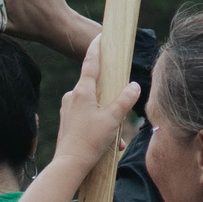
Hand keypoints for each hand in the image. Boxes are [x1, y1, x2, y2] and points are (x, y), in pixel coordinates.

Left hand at [51, 33, 141, 178]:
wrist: (69, 165)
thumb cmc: (90, 140)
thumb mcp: (113, 119)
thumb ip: (125, 100)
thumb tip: (134, 86)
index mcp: (82, 91)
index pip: (91, 62)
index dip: (97, 48)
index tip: (100, 36)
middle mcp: (72, 96)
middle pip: (96, 87)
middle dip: (112, 98)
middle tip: (121, 108)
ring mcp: (68, 109)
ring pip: (94, 106)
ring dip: (108, 119)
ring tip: (116, 138)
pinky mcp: (68, 121)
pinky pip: (88, 118)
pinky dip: (100, 127)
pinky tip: (110, 144)